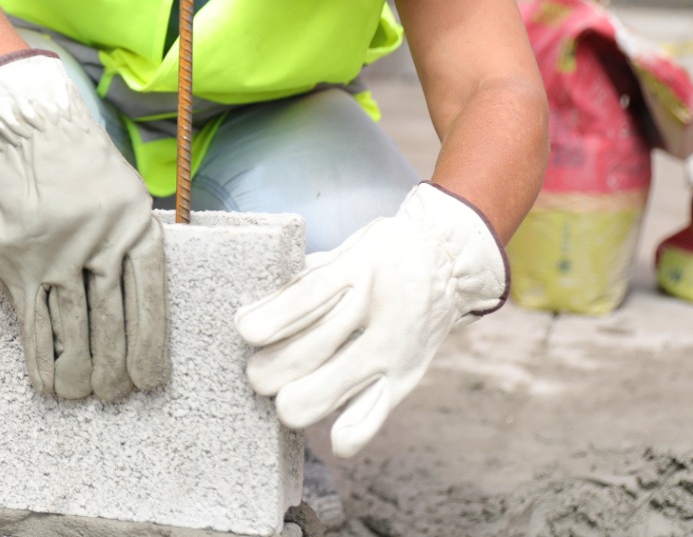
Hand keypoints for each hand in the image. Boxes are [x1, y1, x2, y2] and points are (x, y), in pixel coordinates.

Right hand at [0, 50, 169, 401]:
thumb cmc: (82, 169)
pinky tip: (46, 380)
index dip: (149, 346)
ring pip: (71, 326)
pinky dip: (39, 356)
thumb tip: (137, 314)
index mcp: (135, 226)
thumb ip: (132, 247)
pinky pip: (33, 320)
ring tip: (80, 395)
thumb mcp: (127, 197)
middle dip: (112, 366)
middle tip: (114, 396)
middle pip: (110, 319)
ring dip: (77, 369)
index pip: (149, 299)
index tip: (149, 382)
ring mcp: (56, 253)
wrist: (31, 132)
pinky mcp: (20, 262)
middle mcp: (99, 241)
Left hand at [234, 182, 507, 458]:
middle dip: (272, 369)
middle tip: (257, 374)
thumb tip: (253, 312)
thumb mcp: (343, 252)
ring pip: (336, 385)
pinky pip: (376, 411)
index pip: (307, 297)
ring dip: (297, 401)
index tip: (244, 331)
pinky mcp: (406, 376)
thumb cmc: (377, 258)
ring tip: (282, 399)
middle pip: (312, 348)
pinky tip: (334, 439)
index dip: (272, 318)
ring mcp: (394, 347)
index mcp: (356, 269)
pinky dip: (353, 432)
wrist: (447, 264)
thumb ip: (304, 279)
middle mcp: (377, 309)